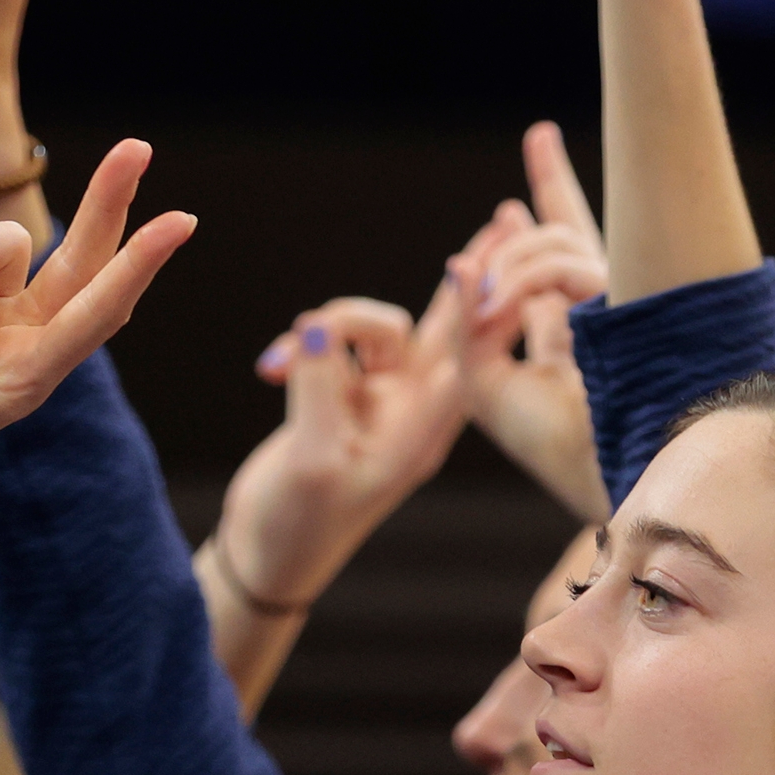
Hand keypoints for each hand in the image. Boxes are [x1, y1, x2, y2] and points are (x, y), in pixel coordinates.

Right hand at [229, 284, 469, 609]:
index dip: (471, 308)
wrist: (269, 555)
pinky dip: (301, 346)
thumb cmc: (296, 524)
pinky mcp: (346, 393)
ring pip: (376, 326)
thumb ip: (318, 388)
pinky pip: (332, 342)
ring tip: (277, 366)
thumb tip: (317, 326)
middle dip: (474, 272)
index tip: (472, 263)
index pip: (461, 360)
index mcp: (422, 433)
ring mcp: (381, 399)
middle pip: (455, 326)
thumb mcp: (310, 460)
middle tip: (508, 219)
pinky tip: (266, 369)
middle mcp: (412, 410)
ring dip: (330, 325)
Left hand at [446, 122, 609, 521]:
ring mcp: (620, 303)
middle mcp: (599, 311)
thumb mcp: (484, 387)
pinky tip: (499, 304)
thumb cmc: (553, 446)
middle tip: (534, 145)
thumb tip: (463, 261)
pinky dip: (524, 279)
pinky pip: (568, 266)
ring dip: (512, 263)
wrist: (605, 475)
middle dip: (553, 179)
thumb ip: (470, 326)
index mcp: (570, 330)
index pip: (558, 252)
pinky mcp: (629, 303)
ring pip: (561, 243)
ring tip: (486, 303)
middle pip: (574, 228)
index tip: (539, 138)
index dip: (550, 191)